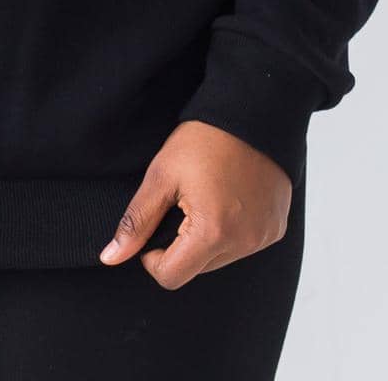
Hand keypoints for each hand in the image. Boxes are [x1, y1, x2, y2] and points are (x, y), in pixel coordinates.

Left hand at [99, 120, 292, 289]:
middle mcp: (244, 242)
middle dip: (181, 245)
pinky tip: (230, 197)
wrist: (253, 110)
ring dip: (207, 239)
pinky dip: (232, 230)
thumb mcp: (162, 175)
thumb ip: (136, 221)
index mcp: (212, 233)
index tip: (155, 225)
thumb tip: (111, 258)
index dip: (152, 256)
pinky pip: (245, 244)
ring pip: (220, 259)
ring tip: (208, 196)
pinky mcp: (276, 228)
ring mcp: (264, 237)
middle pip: (196, 269)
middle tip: (183, 203)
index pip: (171, 277)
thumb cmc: (205, 139)